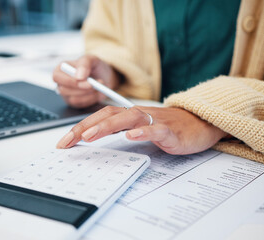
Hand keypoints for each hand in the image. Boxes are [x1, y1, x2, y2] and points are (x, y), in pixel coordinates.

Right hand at [53, 55, 119, 107]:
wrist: (103, 76)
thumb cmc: (94, 66)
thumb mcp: (91, 59)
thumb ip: (84, 63)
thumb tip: (79, 76)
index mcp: (61, 69)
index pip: (57, 77)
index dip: (69, 80)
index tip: (82, 79)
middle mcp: (61, 83)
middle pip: (64, 90)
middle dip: (81, 88)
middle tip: (95, 84)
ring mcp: (67, 94)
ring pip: (73, 99)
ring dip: (88, 94)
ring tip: (98, 86)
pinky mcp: (74, 103)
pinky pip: (81, 104)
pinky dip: (91, 99)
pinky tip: (96, 93)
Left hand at [56, 106, 227, 154]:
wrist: (199, 123)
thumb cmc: (167, 127)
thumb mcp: (139, 128)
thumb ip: (120, 130)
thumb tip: (94, 137)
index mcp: (130, 115)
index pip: (100, 116)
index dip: (80, 127)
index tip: (64, 141)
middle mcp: (139, 114)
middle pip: (109, 114)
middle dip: (86, 126)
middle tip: (69, 140)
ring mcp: (154, 121)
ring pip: (128, 119)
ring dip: (107, 126)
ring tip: (90, 136)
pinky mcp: (170, 131)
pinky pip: (156, 130)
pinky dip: (143, 132)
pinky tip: (132, 137)